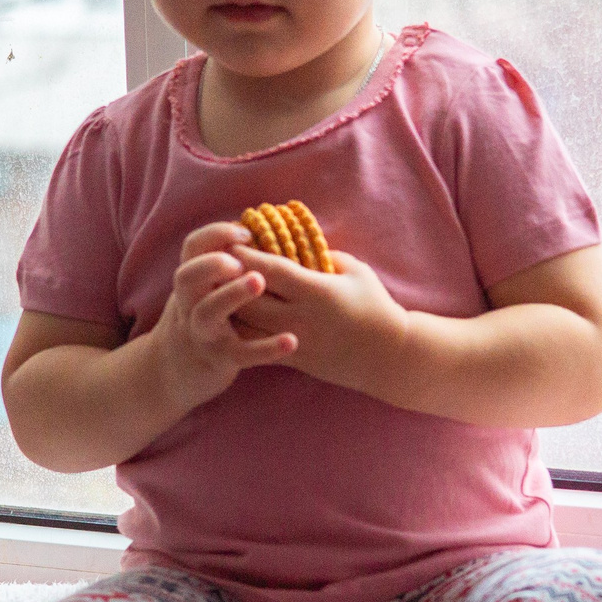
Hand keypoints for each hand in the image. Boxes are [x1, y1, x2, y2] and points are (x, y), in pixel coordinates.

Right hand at [146, 221, 297, 409]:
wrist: (174, 368)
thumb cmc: (205, 315)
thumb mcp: (205, 286)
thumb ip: (227, 261)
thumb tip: (270, 228)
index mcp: (192, 279)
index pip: (193, 247)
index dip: (216, 234)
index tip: (246, 231)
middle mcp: (189, 302)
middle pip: (188, 277)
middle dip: (212, 264)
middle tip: (239, 259)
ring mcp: (201, 331)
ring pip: (208, 312)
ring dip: (231, 294)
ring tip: (259, 282)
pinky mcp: (218, 359)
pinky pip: (241, 353)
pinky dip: (265, 348)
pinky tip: (291, 340)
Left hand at [226, 244, 412, 394]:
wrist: (388, 356)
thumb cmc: (375, 306)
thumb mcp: (356, 272)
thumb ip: (323, 255)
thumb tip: (294, 241)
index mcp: (318, 292)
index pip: (271, 270)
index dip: (247, 255)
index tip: (231, 240)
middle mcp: (301, 318)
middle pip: (250, 298)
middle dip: (228, 279)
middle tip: (213, 262)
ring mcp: (295, 341)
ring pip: (246, 325)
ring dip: (228, 306)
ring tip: (216, 288)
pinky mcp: (292, 361)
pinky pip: (255, 346)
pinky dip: (239, 329)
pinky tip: (230, 315)